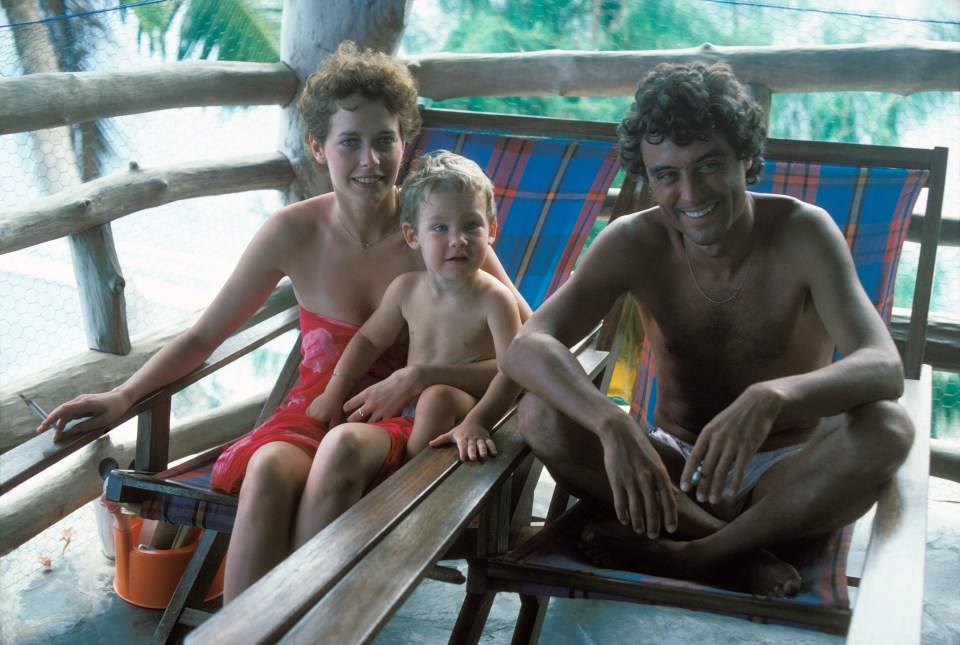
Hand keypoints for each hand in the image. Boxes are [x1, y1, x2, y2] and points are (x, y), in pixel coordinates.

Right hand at [37, 391, 127, 441]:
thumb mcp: (104, 420)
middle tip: (41, 431)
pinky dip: (65, 420)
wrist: (121, 397)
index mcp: (85, 403)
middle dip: (50, 421)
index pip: (64, 409)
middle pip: (61, 411)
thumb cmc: (115, 409)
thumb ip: (88, 425)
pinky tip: (62, 430)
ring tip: (55, 436)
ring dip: (58, 423)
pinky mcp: (82, 404)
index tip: (44, 425)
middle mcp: (80, 400)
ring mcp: (80, 401)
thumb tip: (73, 431)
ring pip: (65, 412)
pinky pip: (70, 413)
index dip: (52, 417)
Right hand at [305, 392, 343, 428]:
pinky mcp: (311, 404)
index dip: (319, 430)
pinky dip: (309, 414)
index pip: (316, 428)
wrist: (333, 394)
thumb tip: (328, 433)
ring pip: (308, 418)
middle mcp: (313, 414)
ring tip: (316, 421)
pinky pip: (307, 411)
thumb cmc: (336, 406)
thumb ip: (332, 426)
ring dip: (311, 420)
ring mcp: (311, 409)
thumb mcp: (336, 417)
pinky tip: (314, 415)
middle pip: (311, 423)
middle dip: (314, 425)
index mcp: (319, 419)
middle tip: (319, 425)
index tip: (322, 430)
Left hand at [344, 366, 420, 422]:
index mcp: (366, 393)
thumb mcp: (379, 383)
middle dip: (351, 421)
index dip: (346, 409)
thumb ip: (372, 393)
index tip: (346, 411)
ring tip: (364, 429)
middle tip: (350, 423)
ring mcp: (380, 411)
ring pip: (367, 424)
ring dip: (365, 426)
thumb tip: (369, 398)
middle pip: (355, 417)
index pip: (349, 404)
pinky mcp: (390, 416)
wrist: (410, 382)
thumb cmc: (396, 378)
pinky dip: (380, 427)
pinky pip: (381, 426)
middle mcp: (371, 403)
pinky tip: (379, 429)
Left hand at [430, 418, 497, 461]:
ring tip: (483, 456)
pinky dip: (493, 448)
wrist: (476, 420)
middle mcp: (471, 439)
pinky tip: (494, 454)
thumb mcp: (451, 433)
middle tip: (472, 459)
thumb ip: (441, 439)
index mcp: (462, 438)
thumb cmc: (461, 430)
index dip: (462, 451)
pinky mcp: (486, 439)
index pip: (462, 444)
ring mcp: (479, 439)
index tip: (462, 459)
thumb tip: (430, 444)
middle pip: (472, 445)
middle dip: (472, 451)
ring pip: (482, 444)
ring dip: (483, 450)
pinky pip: (490, 443)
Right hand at [598, 414, 677, 538]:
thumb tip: (677, 495)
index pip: (669, 500)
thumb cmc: (640, 448)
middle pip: (652, 508)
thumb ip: (666, 480)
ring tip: (640, 531)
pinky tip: (625, 521)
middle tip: (653, 536)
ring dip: (639, 523)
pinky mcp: (616, 480)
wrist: (619, 433)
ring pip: (636, 508)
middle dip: (654, 525)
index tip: (671, 530)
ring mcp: (631, 480)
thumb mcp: (657, 462)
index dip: (670, 517)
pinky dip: (623, 514)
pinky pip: (620, 502)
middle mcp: (647, 478)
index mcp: (660, 473)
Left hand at [680, 383, 779, 503]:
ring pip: (721, 471)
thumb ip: (709, 442)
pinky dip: (735, 483)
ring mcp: (733, 443)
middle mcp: (718, 439)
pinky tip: (732, 493)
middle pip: (706, 467)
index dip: (688, 474)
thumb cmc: (735, 417)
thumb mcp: (717, 425)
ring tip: (713, 500)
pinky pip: (739, 469)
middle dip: (702, 485)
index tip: (684, 488)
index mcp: (707, 433)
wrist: (758, 403)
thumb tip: (700, 462)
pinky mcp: (748, 447)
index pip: (693, 457)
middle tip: (700, 499)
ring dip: (716, 488)